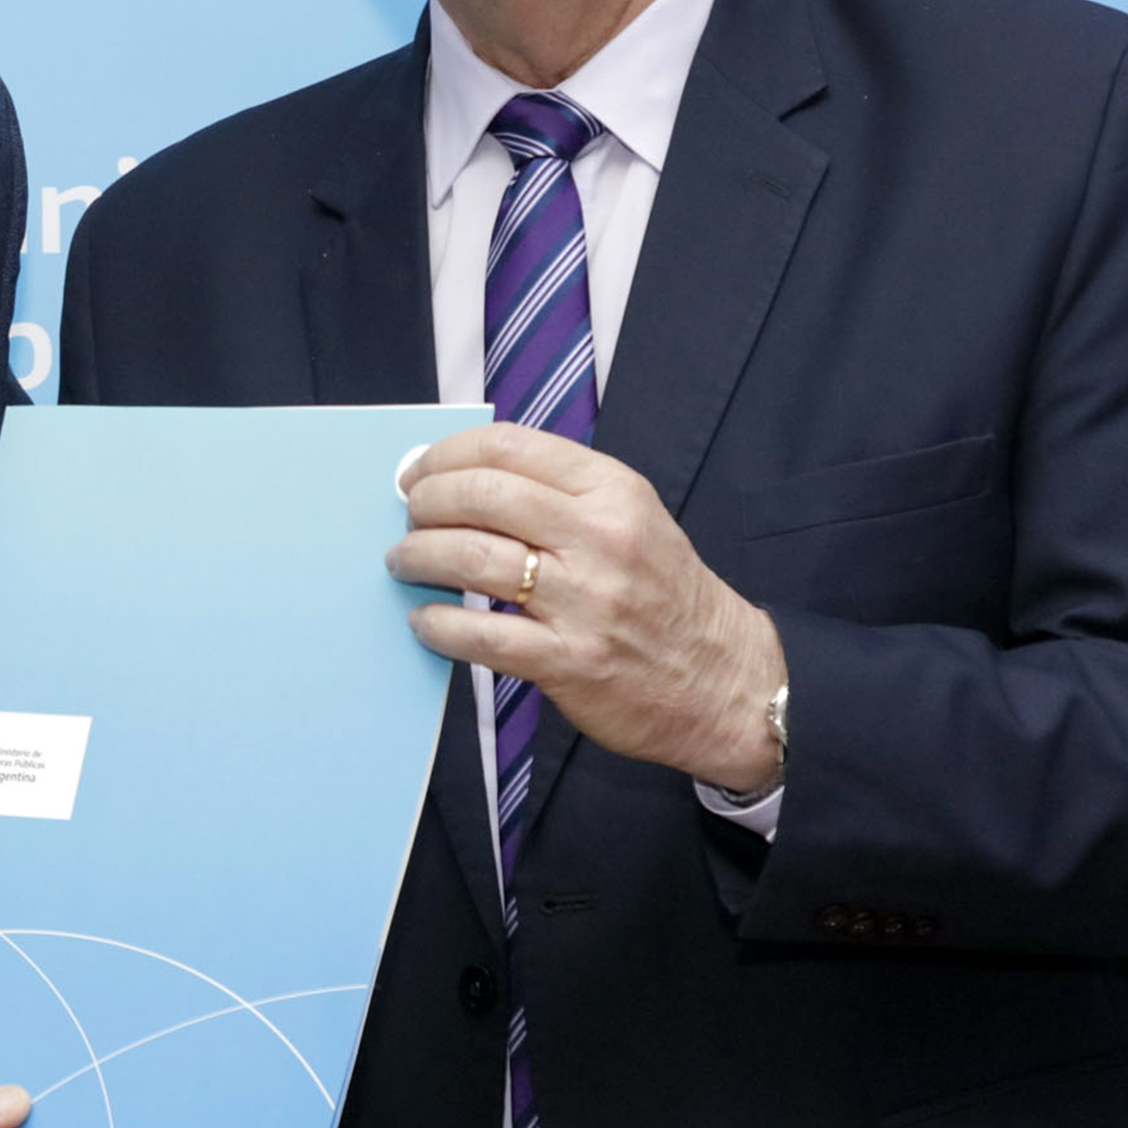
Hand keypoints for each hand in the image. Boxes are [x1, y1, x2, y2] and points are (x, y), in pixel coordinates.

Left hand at [386, 421, 785, 791]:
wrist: (723, 680)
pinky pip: (479, 635)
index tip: (418, 472)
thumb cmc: (663, 593)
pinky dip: (437, 625)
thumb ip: (558, 494)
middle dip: (425, 502)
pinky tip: (425, 621)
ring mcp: (585, 601)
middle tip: (407, 517)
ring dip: (418, 556)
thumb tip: (461, 478)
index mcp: (613, 491)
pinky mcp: (568, 661)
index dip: (446, 454)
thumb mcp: (630, 518)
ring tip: (404, 562)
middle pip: (481, 495)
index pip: (509, 447)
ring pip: (471, 557)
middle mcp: (601, 537)